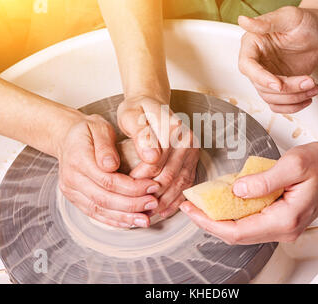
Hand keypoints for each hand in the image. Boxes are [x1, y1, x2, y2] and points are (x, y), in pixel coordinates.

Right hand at [57, 113, 160, 227]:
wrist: (68, 137)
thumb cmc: (89, 131)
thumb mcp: (98, 128)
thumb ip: (105, 146)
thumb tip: (111, 165)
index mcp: (77, 159)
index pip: (108, 180)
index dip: (132, 186)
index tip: (153, 186)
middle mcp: (71, 178)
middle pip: (104, 198)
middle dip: (132, 204)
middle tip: (154, 204)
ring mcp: (71, 191)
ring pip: (99, 210)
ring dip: (124, 218)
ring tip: (145, 220)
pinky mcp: (75, 199)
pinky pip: (95, 214)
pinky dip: (113, 220)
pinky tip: (130, 222)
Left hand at [117, 95, 199, 217]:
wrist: (151, 103)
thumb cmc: (138, 111)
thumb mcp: (132, 116)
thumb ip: (140, 135)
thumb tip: (151, 157)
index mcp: (173, 128)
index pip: (156, 162)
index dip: (139, 178)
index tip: (124, 188)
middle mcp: (187, 140)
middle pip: (169, 175)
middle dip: (150, 195)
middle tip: (133, 208)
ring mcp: (192, 151)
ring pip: (179, 184)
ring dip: (163, 203)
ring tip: (146, 215)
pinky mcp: (193, 161)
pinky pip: (186, 185)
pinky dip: (174, 201)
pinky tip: (161, 211)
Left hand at [180, 142, 317, 243]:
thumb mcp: (293, 165)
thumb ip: (263, 181)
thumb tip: (236, 191)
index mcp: (285, 219)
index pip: (238, 231)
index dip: (210, 223)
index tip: (192, 211)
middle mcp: (284, 229)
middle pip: (237, 235)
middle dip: (210, 222)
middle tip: (191, 207)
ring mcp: (283, 226)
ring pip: (244, 230)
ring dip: (221, 219)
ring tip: (202, 204)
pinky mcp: (282, 218)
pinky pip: (252, 221)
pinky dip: (234, 213)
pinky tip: (224, 200)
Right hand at [238, 6, 317, 112]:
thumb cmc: (306, 21)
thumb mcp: (288, 17)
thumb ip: (265, 22)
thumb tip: (243, 21)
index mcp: (253, 45)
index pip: (247, 66)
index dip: (261, 78)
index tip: (278, 84)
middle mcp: (257, 63)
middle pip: (262, 86)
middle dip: (287, 89)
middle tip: (309, 81)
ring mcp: (268, 76)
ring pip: (271, 98)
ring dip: (293, 98)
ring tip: (313, 87)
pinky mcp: (279, 87)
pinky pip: (279, 105)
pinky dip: (293, 106)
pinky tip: (307, 97)